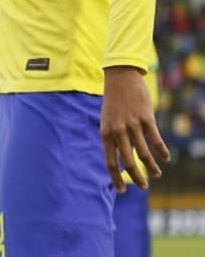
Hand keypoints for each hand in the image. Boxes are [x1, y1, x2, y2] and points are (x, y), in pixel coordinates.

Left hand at [101, 66, 169, 192]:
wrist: (120, 78)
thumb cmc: (114, 102)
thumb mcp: (107, 120)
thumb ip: (114, 138)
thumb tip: (122, 157)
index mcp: (106, 134)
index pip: (110, 162)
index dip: (116, 178)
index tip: (122, 191)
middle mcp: (118, 131)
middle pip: (128, 162)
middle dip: (136, 177)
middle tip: (143, 187)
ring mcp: (132, 125)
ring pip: (144, 153)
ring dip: (151, 166)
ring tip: (156, 174)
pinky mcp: (146, 119)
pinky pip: (155, 140)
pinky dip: (161, 152)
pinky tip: (165, 159)